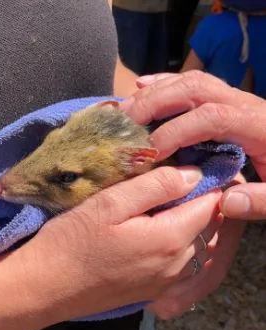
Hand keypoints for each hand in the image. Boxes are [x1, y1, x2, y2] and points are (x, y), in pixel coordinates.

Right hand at [26, 165, 222, 320]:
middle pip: (209, 226)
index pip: (211, 203)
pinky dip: (182, 246)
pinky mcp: (153, 292)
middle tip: (171, 181)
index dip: (204, 180)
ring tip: (163, 205)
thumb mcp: (108, 204)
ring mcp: (167, 282)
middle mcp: (177, 264)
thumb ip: (155, 186)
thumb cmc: (69, 242)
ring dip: (190, 224)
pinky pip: (185, 266)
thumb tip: (193, 175)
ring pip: (199, 246)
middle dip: (199, 201)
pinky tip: (156, 233)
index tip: (183, 166)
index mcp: (170, 238)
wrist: (44, 288)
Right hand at [119, 70, 265, 219]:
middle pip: (195, 89)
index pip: (212, 117)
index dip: (177, 131)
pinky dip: (164, 83)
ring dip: (154, 92)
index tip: (152, 152)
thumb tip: (225, 202)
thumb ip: (262, 200)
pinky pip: (194, 83)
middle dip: (155, 103)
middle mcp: (245, 104)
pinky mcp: (228, 100)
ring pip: (191, 81)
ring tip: (124, 111)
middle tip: (125, 125)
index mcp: (259, 125)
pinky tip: (141, 86)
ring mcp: (236, 98)